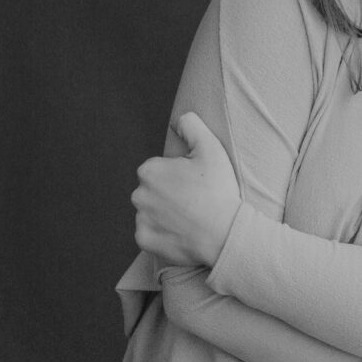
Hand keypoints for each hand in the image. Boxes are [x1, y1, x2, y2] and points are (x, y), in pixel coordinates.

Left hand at [132, 112, 241, 266]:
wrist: (223, 234)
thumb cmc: (218, 190)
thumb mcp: (211, 148)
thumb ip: (192, 125)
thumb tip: (179, 120)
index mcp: (149, 171)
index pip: (159, 169)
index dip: (179, 174)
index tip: (195, 183)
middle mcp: (138, 195)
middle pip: (153, 190)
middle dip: (168, 193)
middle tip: (194, 200)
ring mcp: (140, 220)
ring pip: (151, 212)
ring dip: (165, 213)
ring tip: (191, 217)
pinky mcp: (144, 241)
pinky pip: (150, 234)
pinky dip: (163, 233)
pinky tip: (182, 231)